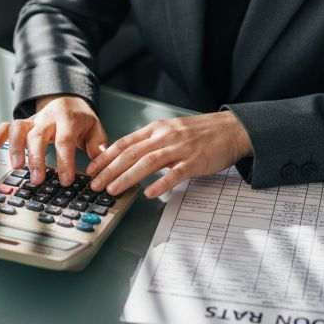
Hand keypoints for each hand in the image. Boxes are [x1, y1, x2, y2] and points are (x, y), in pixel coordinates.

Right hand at [0, 95, 107, 185]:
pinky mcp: (22, 123)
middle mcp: (47, 117)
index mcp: (68, 118)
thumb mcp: (94, 128)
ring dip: (15, 148)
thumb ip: (97, 145)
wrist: (68, 100)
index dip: (64, 160)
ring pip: (19, 129)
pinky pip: (7, 125)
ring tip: (16, 167)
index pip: (65, 140)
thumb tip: (99, 163)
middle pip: (39, 136)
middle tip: (37, 179)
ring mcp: (33, 120)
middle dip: (36, 158)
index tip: (65, 180)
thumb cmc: (81, 120)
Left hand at [87, 111, 252, 198]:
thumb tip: (127, 157)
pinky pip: (175, 174)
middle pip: (131, 153)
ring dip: (127, 177)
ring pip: (148, 162)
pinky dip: (161, 184)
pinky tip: (149, 194)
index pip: (124, 143)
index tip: (92, 169)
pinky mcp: (195, 161)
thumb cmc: (201, 133)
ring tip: (113, 189)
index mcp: (156, 129)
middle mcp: (165, 136)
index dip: (105, 157)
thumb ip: (151, 141)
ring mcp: (180, 148)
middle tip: (95, 184)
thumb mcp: (171, 130)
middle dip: (109, 170)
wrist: (231, 129)